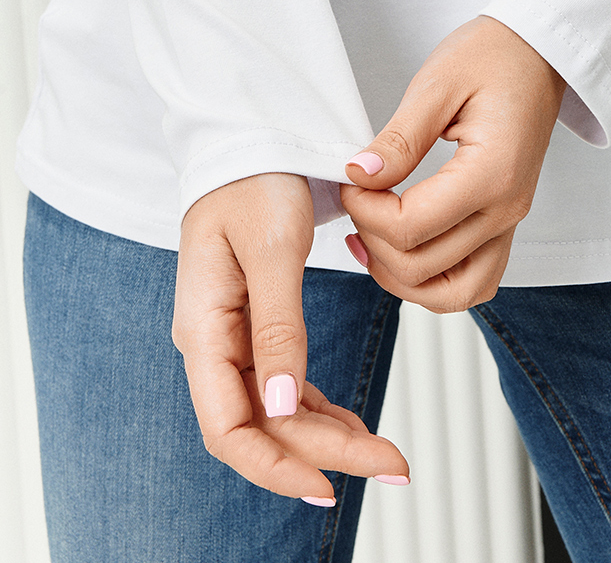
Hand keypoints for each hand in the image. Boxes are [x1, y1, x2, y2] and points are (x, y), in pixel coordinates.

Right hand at [172, 172, 408, 502]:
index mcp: (205, 326)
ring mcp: (232, 334)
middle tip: (393, 466)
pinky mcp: (254, 323)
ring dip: (328, 437)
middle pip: (261, 426)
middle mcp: (212, 340)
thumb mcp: (274, 246)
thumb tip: (282, 406)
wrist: (253, 136)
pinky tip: (355, 425)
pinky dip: (320, 407)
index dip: (276, 466)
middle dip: (323, 455)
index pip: (229, 427)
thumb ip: (277, 326)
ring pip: (277, 411)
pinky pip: (284, 383)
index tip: (329, 486)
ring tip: (386, 454)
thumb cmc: (256, 179)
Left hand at [339, 16, 565, 313]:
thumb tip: (359, 176)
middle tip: (357, 196)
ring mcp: (510, 221)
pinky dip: (432, 279)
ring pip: (452, 292)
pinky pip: (472, 280)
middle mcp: (507, 209)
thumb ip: (399, 138)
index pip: (412, 227)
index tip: (349, 180)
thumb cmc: (494, 56)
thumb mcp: (437, 84)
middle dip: (373, 239)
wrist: (538, 52)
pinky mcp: (505, 222)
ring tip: (370, 236)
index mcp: (492, 173)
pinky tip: (402, 248)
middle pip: (424, 266)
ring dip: (401, 276)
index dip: (365, 212)